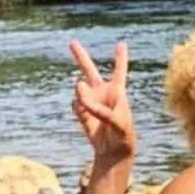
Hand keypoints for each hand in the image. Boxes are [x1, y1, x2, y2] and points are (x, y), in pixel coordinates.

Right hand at [68, 39, 136, 162]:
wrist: (113, 151)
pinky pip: (76, 105)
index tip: (121, 43)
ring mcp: (90, 101)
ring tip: (89, 106)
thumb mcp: (118, 122)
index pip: (119, 71)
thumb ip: (99, 107)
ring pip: (79, 88)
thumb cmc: (123, 135)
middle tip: (72, 42)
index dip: (120, 57)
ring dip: (82, 96)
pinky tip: (86, 117)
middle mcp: (102, 93)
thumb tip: (79, 92)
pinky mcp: (81, 112)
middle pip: (89, 70)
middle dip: (80, 56)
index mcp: (118, 92)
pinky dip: (80, 109)